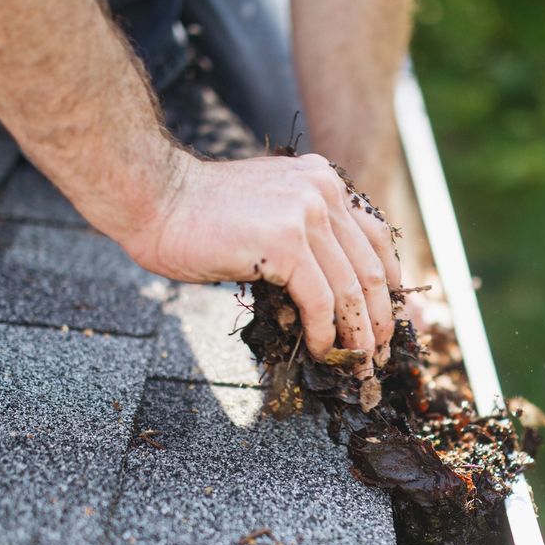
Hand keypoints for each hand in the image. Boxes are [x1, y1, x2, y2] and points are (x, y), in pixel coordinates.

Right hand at [126, 150, 401, 372]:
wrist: (156, 199)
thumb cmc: (199, 214)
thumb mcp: (269, 211)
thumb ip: (305, 232)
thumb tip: (332, 285)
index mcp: (323, 179)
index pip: (375, 238)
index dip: (388, 285)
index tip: (386, 319)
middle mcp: (323, 190)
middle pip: (371, 267)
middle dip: (380, 319)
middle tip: (379, 355)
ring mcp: (307, 213)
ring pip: (351, 288)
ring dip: (358, 335)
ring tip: (356, 365)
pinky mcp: (286, 242)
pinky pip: (320, 300)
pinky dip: (324, 332)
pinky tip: (320, 351)